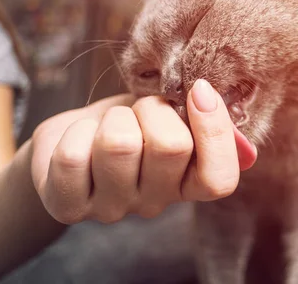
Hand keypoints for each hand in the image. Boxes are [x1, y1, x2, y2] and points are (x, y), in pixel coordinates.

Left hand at [30, 79, 256, 223]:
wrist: (80, 134)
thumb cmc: (133, 120)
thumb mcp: (171, 112)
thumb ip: (200, 116)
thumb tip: (228, 116)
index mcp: (189, 183)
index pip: (219, 179)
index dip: (215, 132)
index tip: (200, 89)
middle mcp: (156, 202)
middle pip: (170, 146)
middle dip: (153, 109)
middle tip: (141, 111)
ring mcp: (113, 208)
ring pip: (119, 145)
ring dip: (115, 117)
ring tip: (110, 125)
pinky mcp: (69, 205)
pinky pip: (74, 156)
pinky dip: (76, 130)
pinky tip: (81, 138)